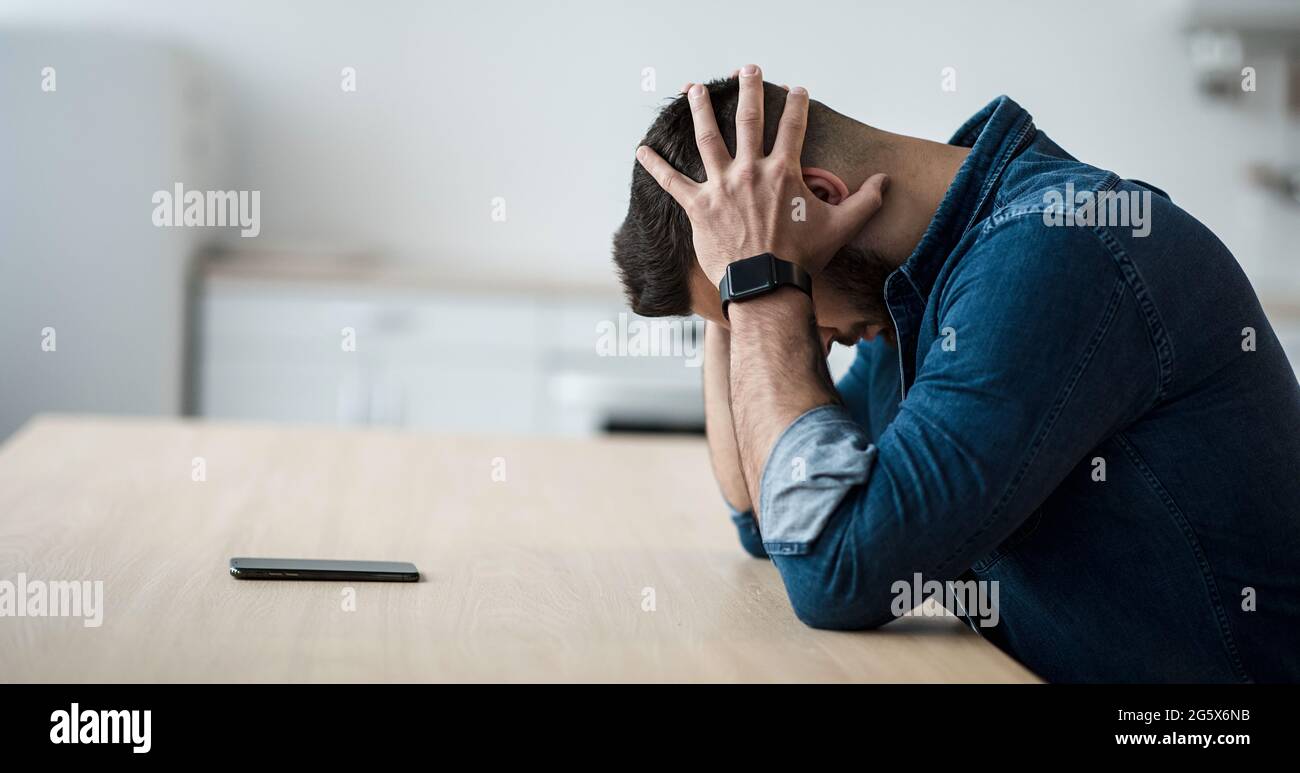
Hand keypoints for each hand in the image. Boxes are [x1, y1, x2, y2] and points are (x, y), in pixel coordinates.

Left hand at [636, 65, 888, 286]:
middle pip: (749, 121)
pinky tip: (640, 150)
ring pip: (708, 139)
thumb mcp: (840, 227)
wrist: (766, 284)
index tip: (799, 89)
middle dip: (750, 91)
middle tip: (747, 70)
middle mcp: (750, 171)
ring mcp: (721, 187)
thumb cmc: (802, 258)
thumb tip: (886, 181)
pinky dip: (655, 166)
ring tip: (695, 89)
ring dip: (701, 111)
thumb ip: (865, 201)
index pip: (793, 127)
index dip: (798, 105)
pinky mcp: (698, 207)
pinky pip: (671, 182)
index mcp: (783, 172)